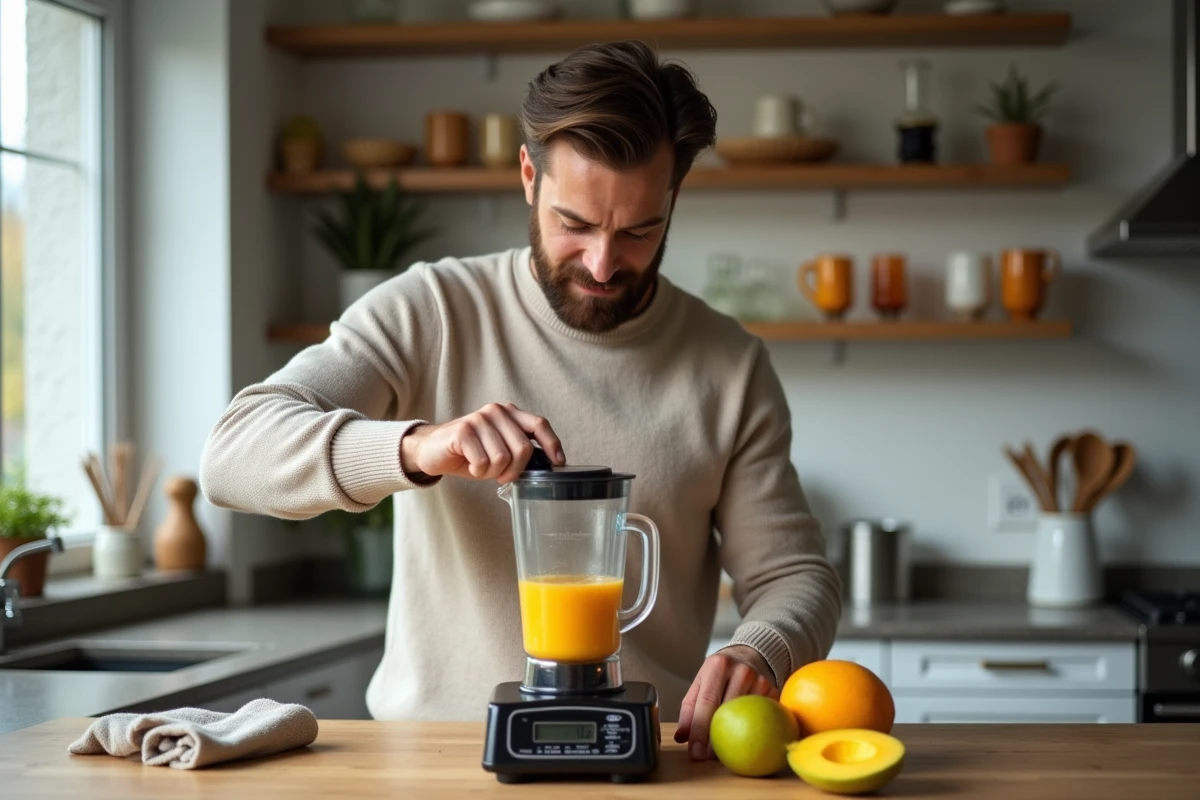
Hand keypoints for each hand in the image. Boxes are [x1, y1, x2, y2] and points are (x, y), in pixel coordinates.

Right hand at [400, 403, 564, 483]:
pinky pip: (483, 462)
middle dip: (514, 470)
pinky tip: (469, 465)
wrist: (432, 450)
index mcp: (509, 413)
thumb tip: (547, 464)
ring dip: (492, 472)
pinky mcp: (463, 431)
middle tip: (500, 475)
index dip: (553, 444)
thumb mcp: (499, 449)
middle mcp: (496, 411)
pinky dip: (477, 472)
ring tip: (481, 467)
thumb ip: (519, 450)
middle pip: (523, 448)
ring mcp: (479, 419)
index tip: (558, 462)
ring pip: (502, 459)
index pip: (539, 424)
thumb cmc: (470, 453)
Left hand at [674, 645, 777, 760]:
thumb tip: (682, 737)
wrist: (750, 655)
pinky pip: (763, 717)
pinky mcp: (775, 691)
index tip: (695, 751)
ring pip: (747, 716)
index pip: (707, 701)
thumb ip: (689, 708)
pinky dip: (753, 731)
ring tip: (723, 754)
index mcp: (718, 665)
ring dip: (735, 738)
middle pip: (728, 710)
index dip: (700, 729)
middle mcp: (741, 670)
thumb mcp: (701, 682)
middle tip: (706, 758)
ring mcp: (761, 680)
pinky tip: (745, 743)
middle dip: (715, 738)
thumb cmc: (721, 673)